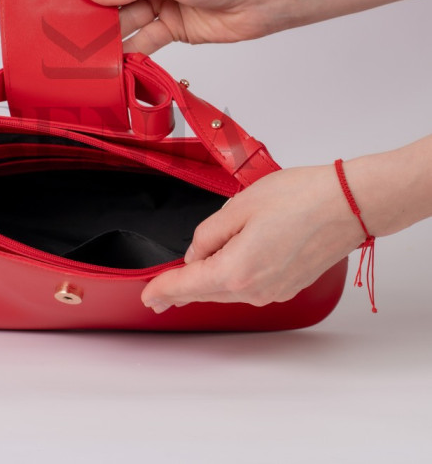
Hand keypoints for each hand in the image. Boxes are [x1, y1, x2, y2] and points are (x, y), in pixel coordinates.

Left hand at [140, 165, 367, 311]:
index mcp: (237, 270)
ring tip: (186, 275)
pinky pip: (247, 287)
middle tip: (156, 296)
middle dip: (178, 291)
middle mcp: (255, 289)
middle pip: (205, 292)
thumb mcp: (238, 206)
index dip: (162, 290)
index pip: (187, 285)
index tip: (147, 296)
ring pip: (226, 291)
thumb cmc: (300, 199)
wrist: (349, 204)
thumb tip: (195, 254)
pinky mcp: (288, 285)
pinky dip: (229, 279)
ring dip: (205, 282)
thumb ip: (208, 234)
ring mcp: (274, 291)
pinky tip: (223, 265)